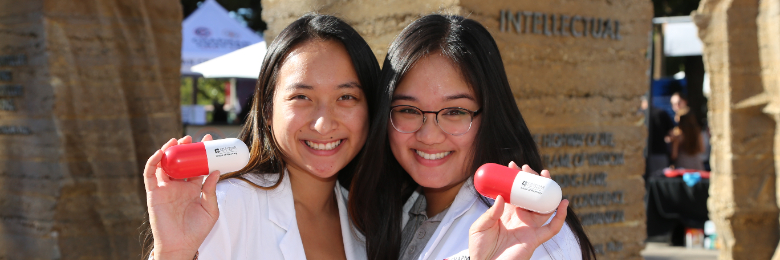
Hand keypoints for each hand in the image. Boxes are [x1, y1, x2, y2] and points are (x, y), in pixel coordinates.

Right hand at [145, 135, 220, 259]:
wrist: (180, 245)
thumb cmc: (196, 230)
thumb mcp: (210, 209)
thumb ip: (211, 191)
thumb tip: (216, 171)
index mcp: (193, 188)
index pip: (197, 166)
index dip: (201, 153)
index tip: (209, 140)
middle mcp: (179, 186)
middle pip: (180, 162)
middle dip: (184, 149)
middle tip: (191, 138)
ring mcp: (165, 188)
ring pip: (165, 164)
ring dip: (169, 151)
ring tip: (177, 141)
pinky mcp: (154, 193)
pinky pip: (150, 174)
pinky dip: (153, 162)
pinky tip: (161, 153)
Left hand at [468, 162, 568, 259]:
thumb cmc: (479, 249)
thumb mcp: (480, 226)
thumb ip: (491, 212)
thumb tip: (502, 196)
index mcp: (507, 214)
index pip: (515, 193)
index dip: (516, 180)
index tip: (513, 166)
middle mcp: (520, 219)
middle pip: (531, 197)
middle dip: (533, 182)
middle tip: (529, 168)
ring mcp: (529, 229)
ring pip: (544, 208)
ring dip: (547, 192)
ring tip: (546, 176)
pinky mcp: (535, 239)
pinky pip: (552, 228)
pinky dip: (560, 217)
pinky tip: (563, 203)